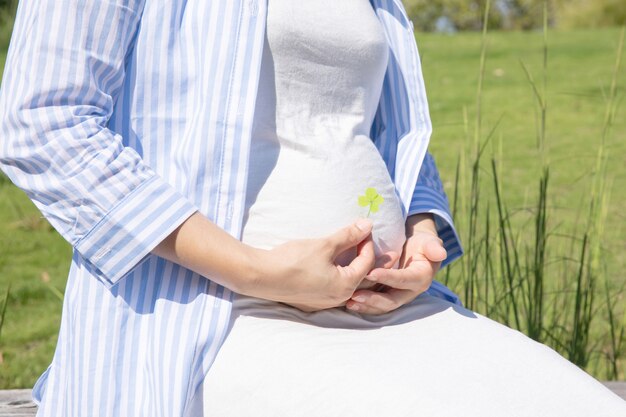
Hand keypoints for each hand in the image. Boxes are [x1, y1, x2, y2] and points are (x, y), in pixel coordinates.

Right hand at [245, 219, 376, 310]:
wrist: (263, 276)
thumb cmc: (294, 260)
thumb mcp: (324, 245)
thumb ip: (348, 236)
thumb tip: (368, 225)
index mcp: (346, 286)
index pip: (367, 263)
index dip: (367, 243)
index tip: (364, 229)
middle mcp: (339, 299)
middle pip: (363, 279)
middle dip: (367, 260)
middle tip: (370, 244)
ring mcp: (325, 303)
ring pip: (349, 287)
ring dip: (354, 270)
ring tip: (354, 255)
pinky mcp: (312, 302)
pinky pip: (334, 291)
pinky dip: (340, 278)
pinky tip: (334, 268)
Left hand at [346, 214, 446, 314]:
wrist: (418, 251)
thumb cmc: (423, 244)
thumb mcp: (430, 242)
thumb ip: (434, 247)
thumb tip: (441, 253)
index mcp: (420, 278)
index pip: (403, 280)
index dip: (388, 277)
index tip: (371, 273)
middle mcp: (409, 292)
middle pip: (391, 300)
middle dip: (373, 299)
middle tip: (355, 295)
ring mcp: (398, 297)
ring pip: (382, 306)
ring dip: (366, 306)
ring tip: (349, 302)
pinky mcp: (388, 297)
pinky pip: (376, 305)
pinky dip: (364, 306)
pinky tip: (349, 303)